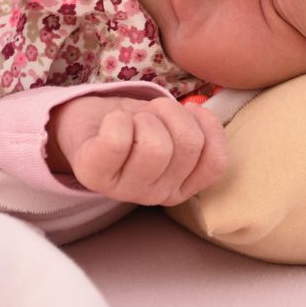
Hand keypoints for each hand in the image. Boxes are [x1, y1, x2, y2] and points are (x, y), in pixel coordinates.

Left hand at [46, 94, 230, 205]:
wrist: (89, 123)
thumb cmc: (136, 124)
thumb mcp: (175, 129)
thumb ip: (198, 131)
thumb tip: (203, 115)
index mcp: (181, 187)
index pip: (216, 162)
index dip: (208, 126)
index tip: (190, 112)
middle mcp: (156, 195)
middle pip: (188, 144)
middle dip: (172, 112)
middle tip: (153, 114)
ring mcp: (124, 190)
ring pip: (157, 146)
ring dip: (145, 116)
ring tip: (133, 119)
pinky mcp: (93, 175)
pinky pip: (117, 140)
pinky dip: (117, 119)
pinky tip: (113, 122)